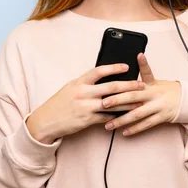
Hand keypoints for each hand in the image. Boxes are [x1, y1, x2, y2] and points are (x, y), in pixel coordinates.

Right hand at [26, 63, 145, 143]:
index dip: (114, 68)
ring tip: (140, 101)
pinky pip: (106, 117)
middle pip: (111, 87)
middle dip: (129, 85)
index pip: (99, 71)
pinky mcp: (87, 120)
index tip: (127, 66)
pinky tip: (126, 115)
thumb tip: (104, 78)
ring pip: (112, 104)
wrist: (46, 121)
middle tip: (141, 84)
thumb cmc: (60, 103)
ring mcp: (86, 107)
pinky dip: (117, 116)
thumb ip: (86, 83)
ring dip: (128, 103)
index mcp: (79, 82)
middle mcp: (83, 93)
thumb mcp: (71, 88)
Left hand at [101, 53, 180, 135]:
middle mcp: (153, 94)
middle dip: (118, 101)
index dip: (138, 68)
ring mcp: (157, 106)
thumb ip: (143, 74)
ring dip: (122, 120)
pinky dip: (135, 129)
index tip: (124, 70)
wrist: (184, 101)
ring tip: (108, 125)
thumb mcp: (154, 80)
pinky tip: (124, 132)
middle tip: (104, 103)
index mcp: (150, 84)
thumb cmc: (164, 89)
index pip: (143, 75)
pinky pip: (146, 124)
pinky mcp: (160, 117)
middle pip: (133, 97)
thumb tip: (135, 59)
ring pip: (137, 114)